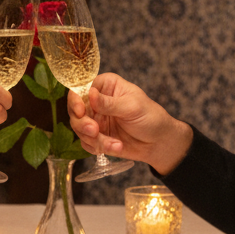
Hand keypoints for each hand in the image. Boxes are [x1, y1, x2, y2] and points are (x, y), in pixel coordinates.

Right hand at [66, 73, 192, 174]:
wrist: (159, 142)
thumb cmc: (150, 117)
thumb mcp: (132, 107)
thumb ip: (109, 103)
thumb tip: (90, 94)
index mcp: (105, 86)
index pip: (80, 88)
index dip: (76, 100)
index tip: (80, 111)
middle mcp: (96, 101)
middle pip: (75, 110)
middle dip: (82, 123)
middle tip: (95, 131)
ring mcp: (95, 119)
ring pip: (79, 129)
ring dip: (93, 139)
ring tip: (113, 144)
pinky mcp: (96, 136)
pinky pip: (86, 143)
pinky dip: (98, 147)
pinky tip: (115, 147)